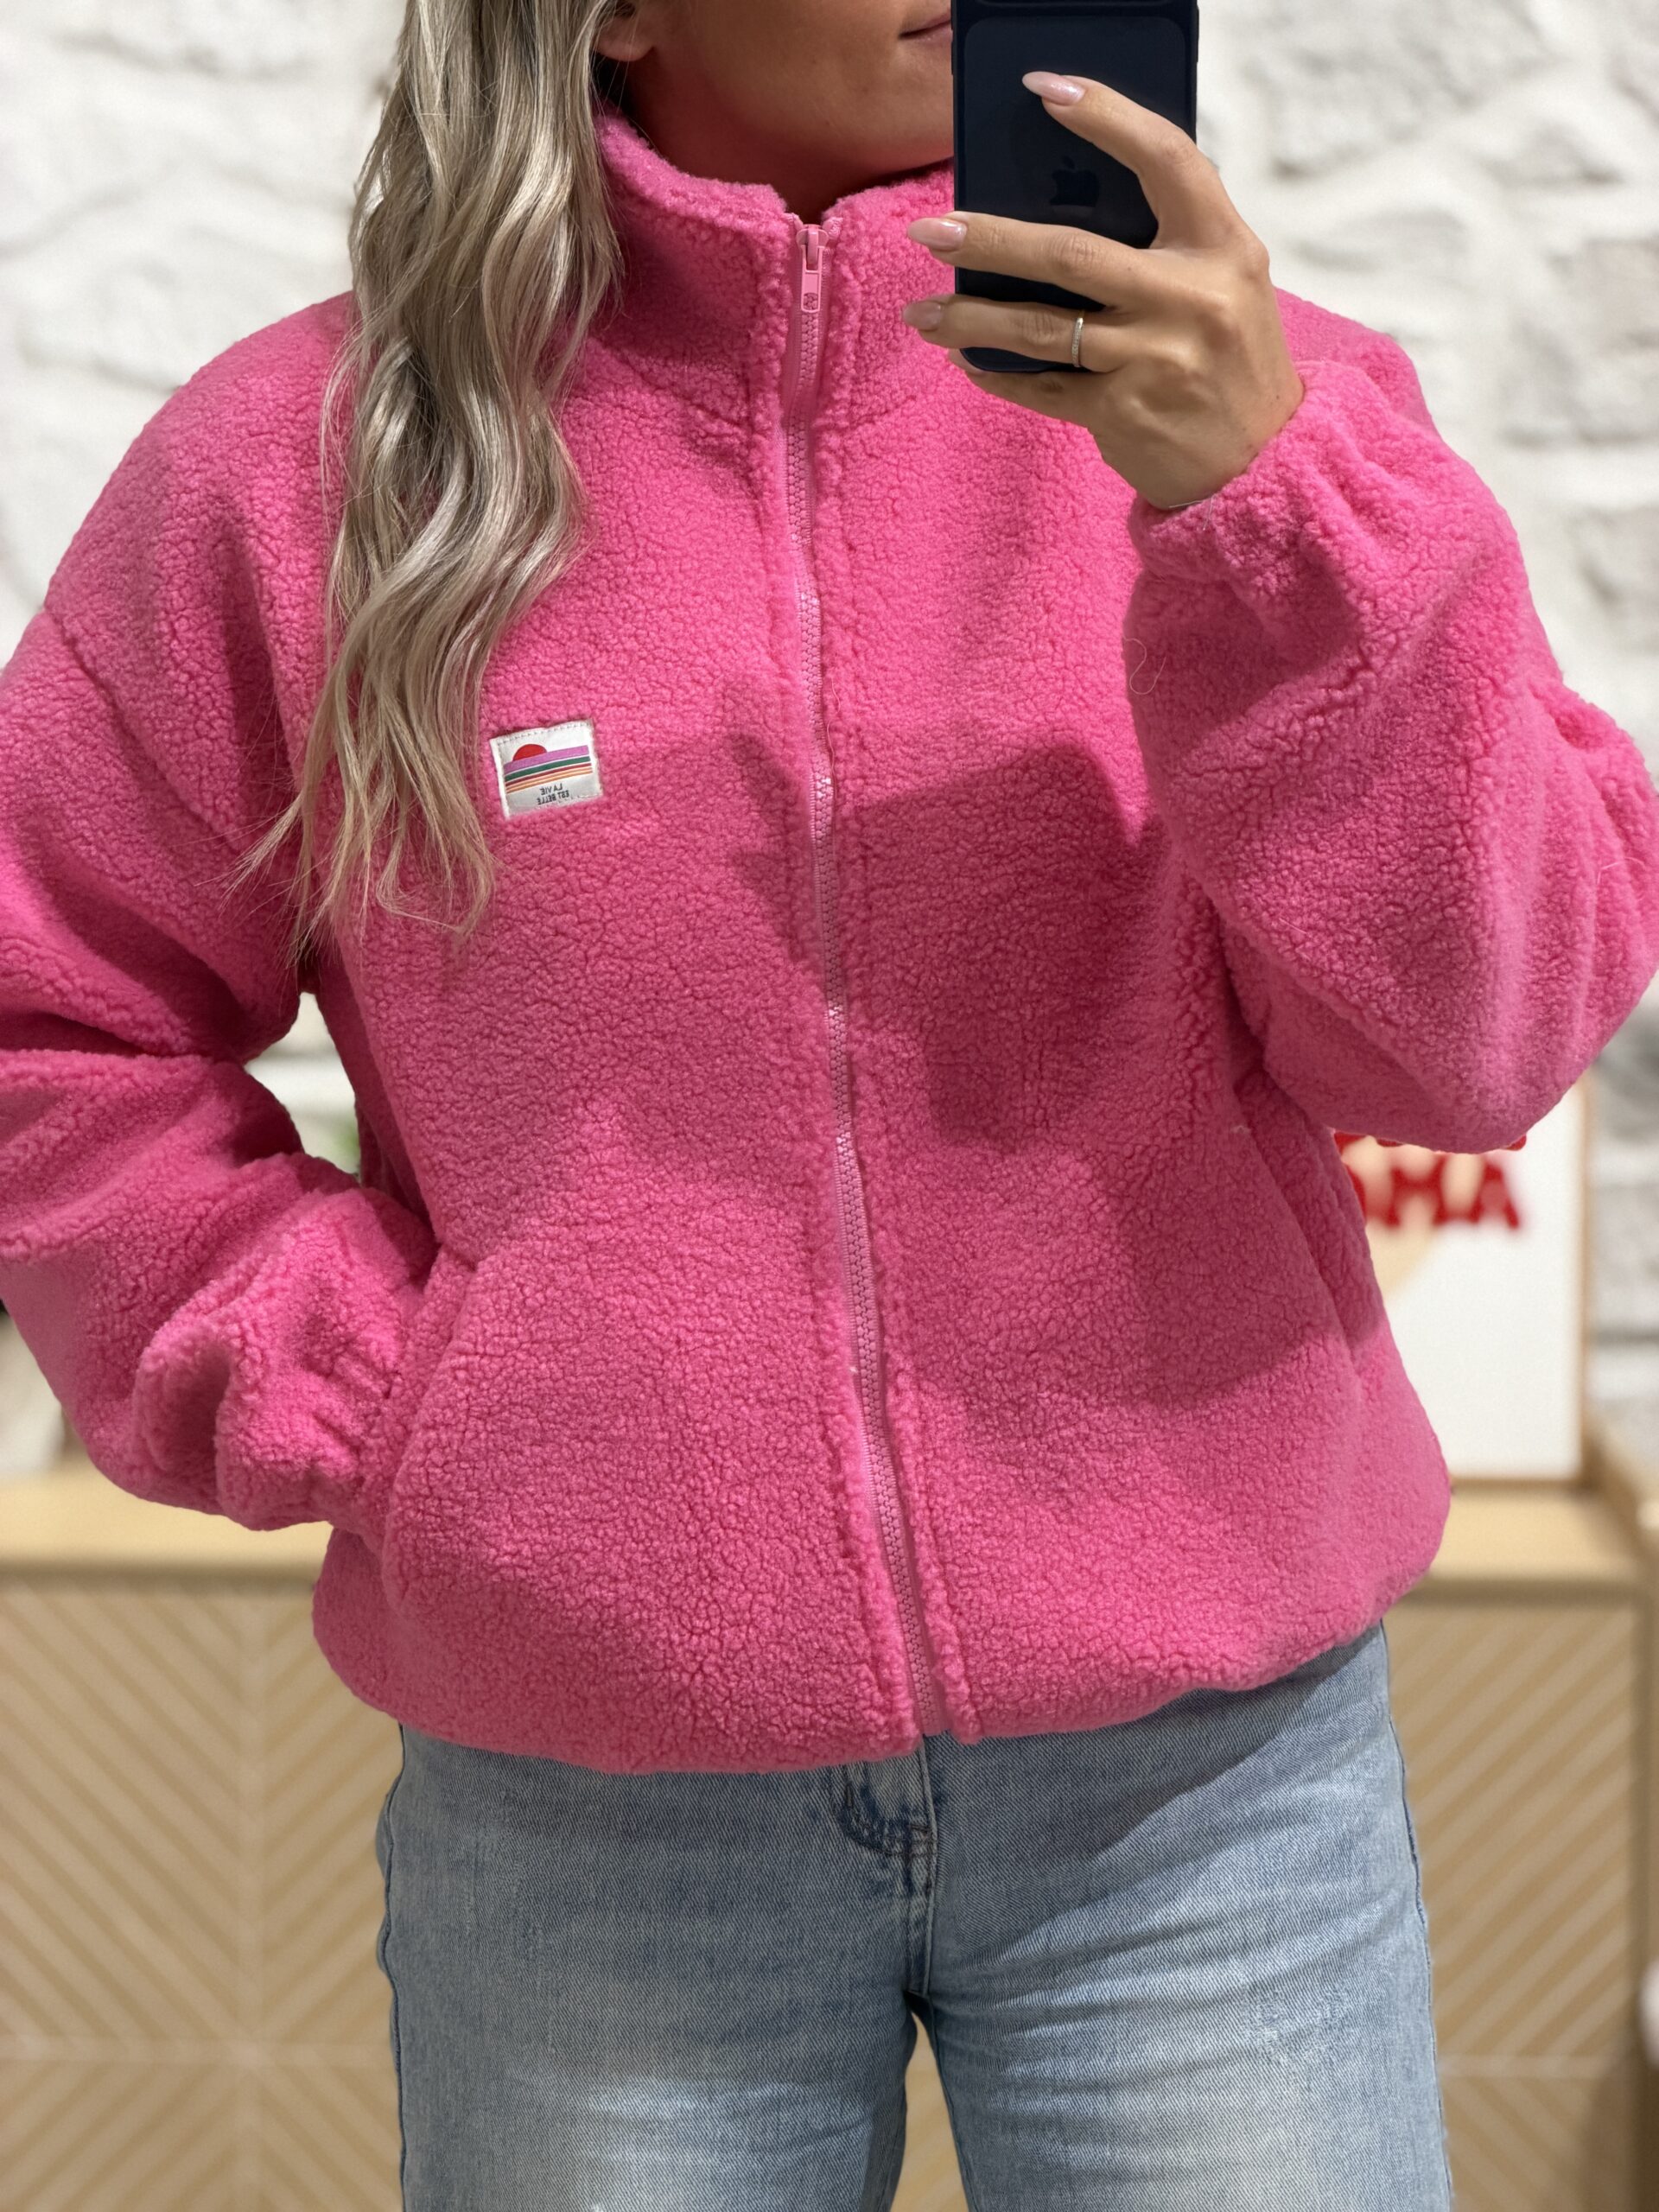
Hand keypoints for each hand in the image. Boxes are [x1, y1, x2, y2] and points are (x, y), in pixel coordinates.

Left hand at [901, 70, 1305, 510]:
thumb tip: (1055, 208)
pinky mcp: (1124, 412)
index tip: (1045, 90)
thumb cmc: (1229, 358)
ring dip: (971, 318)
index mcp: (1223, 245)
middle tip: (930, 230)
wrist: (1262, 463)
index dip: (1107, 117)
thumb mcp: (1224, 282)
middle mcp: (1190, 298)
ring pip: (1042, 328)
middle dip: (989, 240)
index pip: (1165, 159)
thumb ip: (1165, 242)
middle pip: (1070, 254)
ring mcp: (1154, 358)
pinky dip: (999, 373)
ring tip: (924, 312)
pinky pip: (1043, 386)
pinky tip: (967, 359)